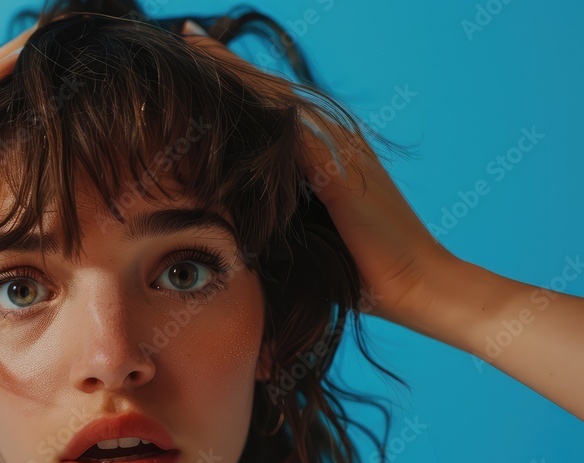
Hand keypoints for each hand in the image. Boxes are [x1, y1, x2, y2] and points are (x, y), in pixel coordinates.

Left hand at [179, 20, 455, 326]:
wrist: (416, 286)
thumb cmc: (359, 270)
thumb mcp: (307, 232)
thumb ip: (275, 208)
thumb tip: (229, 208)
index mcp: (325, 149)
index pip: (272, 104)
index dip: (235, 79)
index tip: (195, 52)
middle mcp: (333, 137)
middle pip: (270, 90)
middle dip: (227, 65)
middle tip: (186, 36)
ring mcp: (339, 149)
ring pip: (278, 101)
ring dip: (236, 75)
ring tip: (195, 48)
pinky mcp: (340, 170)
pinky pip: (291, 135)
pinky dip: (259, 113)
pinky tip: (222, 97)